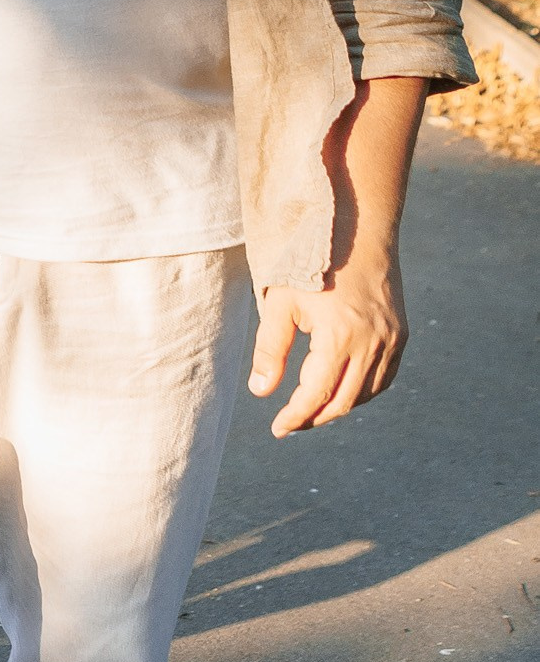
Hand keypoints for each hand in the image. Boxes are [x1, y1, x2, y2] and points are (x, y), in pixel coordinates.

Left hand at [250, 251, 406, 434]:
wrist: (359, 233)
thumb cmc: (312, 265)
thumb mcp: (280, 303)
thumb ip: (270, 350)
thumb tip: (261, 392)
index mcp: (339, 337)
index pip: (316, 394)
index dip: (295, 416)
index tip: (278, 429)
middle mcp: (371, 343)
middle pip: (342, 401)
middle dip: (314, 417)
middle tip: (291, 422)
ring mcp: (391, 340)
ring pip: (365, 393)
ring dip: (338, 406)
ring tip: (311, 406)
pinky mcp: (401, 335)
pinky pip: (383, 378)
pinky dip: (361, 391)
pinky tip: (340, 389)